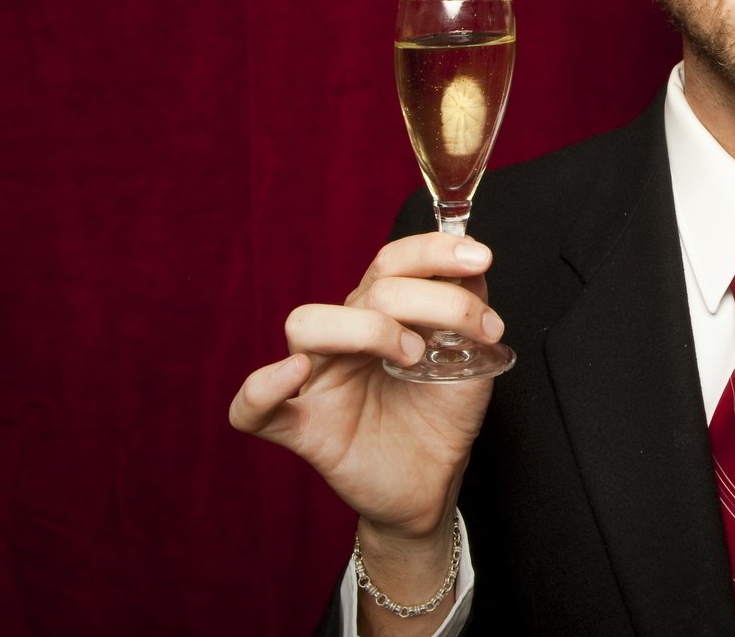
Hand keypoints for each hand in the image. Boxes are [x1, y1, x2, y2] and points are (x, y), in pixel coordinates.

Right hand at [229, 233, 506, 541]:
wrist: (435, 483)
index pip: (393, 262)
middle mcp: (345, 337)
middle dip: (430, 300)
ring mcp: (319, 380)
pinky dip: (262, 388)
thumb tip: (473, 270)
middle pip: (368, 289)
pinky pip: (253, 409)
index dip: (433, 252)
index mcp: (380, 314)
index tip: (480, 259)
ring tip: (412, 356)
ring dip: (366, 328)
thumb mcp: (470, 360)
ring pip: (307, 324)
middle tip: (471, 332)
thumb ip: (468, 313)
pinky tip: (294, 373)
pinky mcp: (303, 429)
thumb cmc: (441, 416)